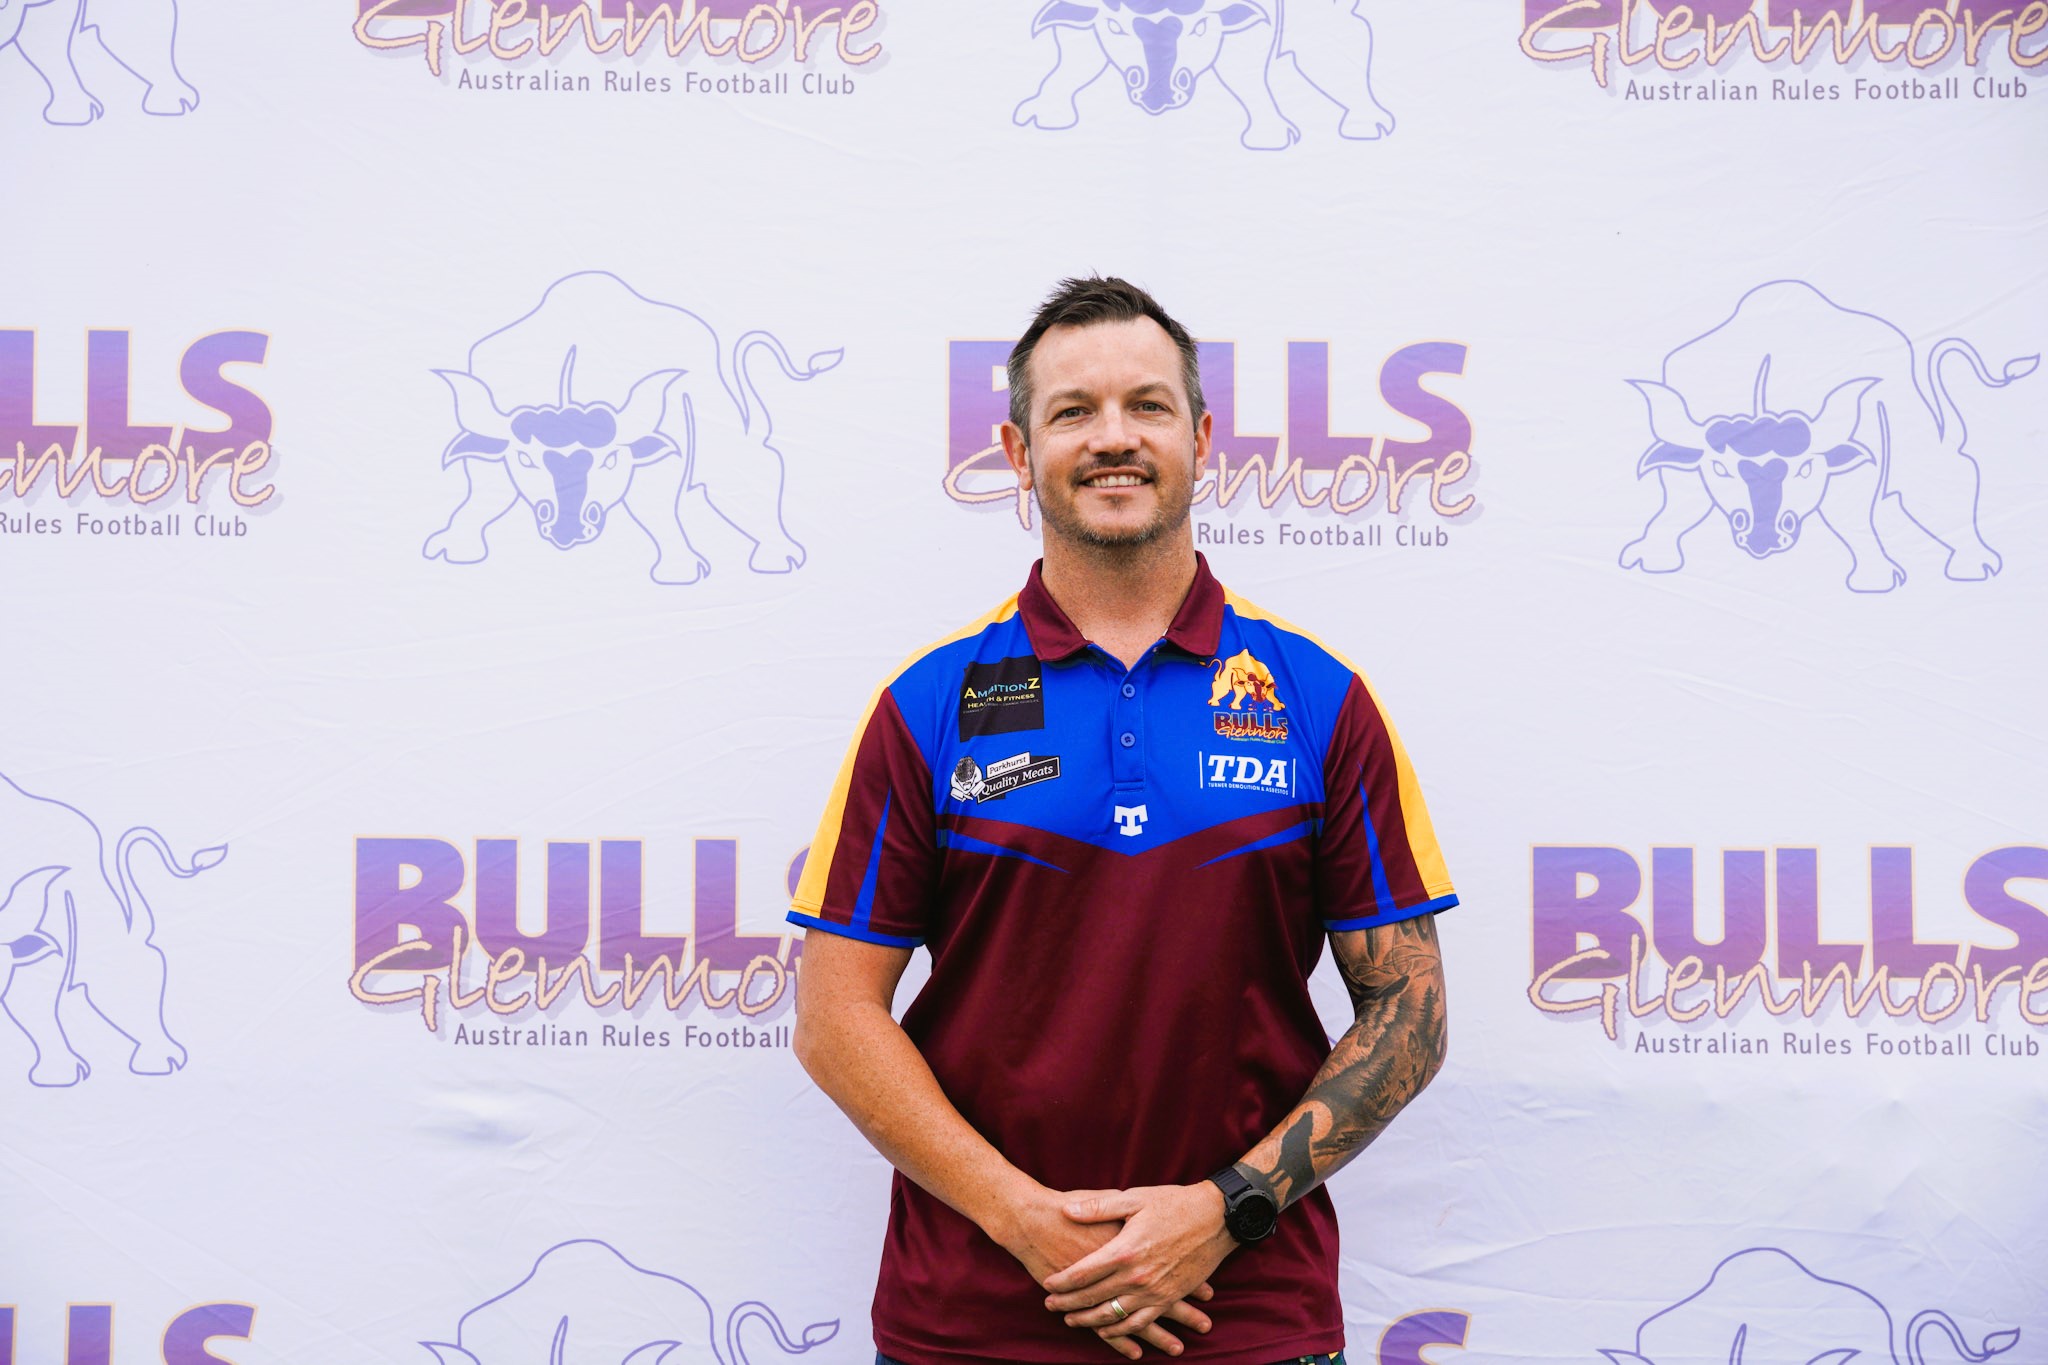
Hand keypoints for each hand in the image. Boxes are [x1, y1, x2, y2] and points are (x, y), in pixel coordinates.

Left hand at [990, 1185, 1215, 1358]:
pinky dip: (1121, 1331)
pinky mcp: (1170, 1298)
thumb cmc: (1173, 1204)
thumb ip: (1097, 1207)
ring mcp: (1154, 1291)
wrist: (1216, 1218)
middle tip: (1049, 1306)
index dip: (1060, 1282)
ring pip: (1113, 1316)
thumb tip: (1065, 1209)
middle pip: (1093, 1298)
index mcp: (1124, 1250)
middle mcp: (1137, 1276)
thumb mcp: (1134, 1199)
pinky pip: (1141, 1322)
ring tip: (1071, 1320)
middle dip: (1067, 1304)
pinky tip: (1108, 1331)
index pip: (1082, 1274)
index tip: (1047, 1285)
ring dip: (1089, 1321)